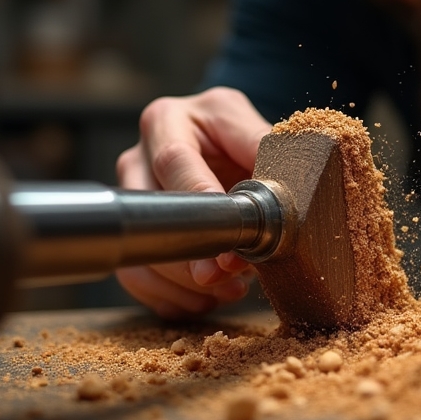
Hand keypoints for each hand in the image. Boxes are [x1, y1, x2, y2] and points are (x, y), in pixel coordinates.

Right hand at [114, 87, 271, 318]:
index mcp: (168, 121)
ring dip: (185, 283)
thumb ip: (267, 153)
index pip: (175, 160)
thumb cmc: (238, 135)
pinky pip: (137, 277)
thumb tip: (290, 186)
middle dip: (191, 253)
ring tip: (230, 289)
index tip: (227, 234)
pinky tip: (208, 299)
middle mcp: (138, 156)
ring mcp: (130, 197)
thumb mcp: (253, 129)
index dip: (200, 199)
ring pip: (138, 252)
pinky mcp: (133, 233)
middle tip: (228, 274)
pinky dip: (174, 298)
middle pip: (149, 212)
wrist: (221, 146)